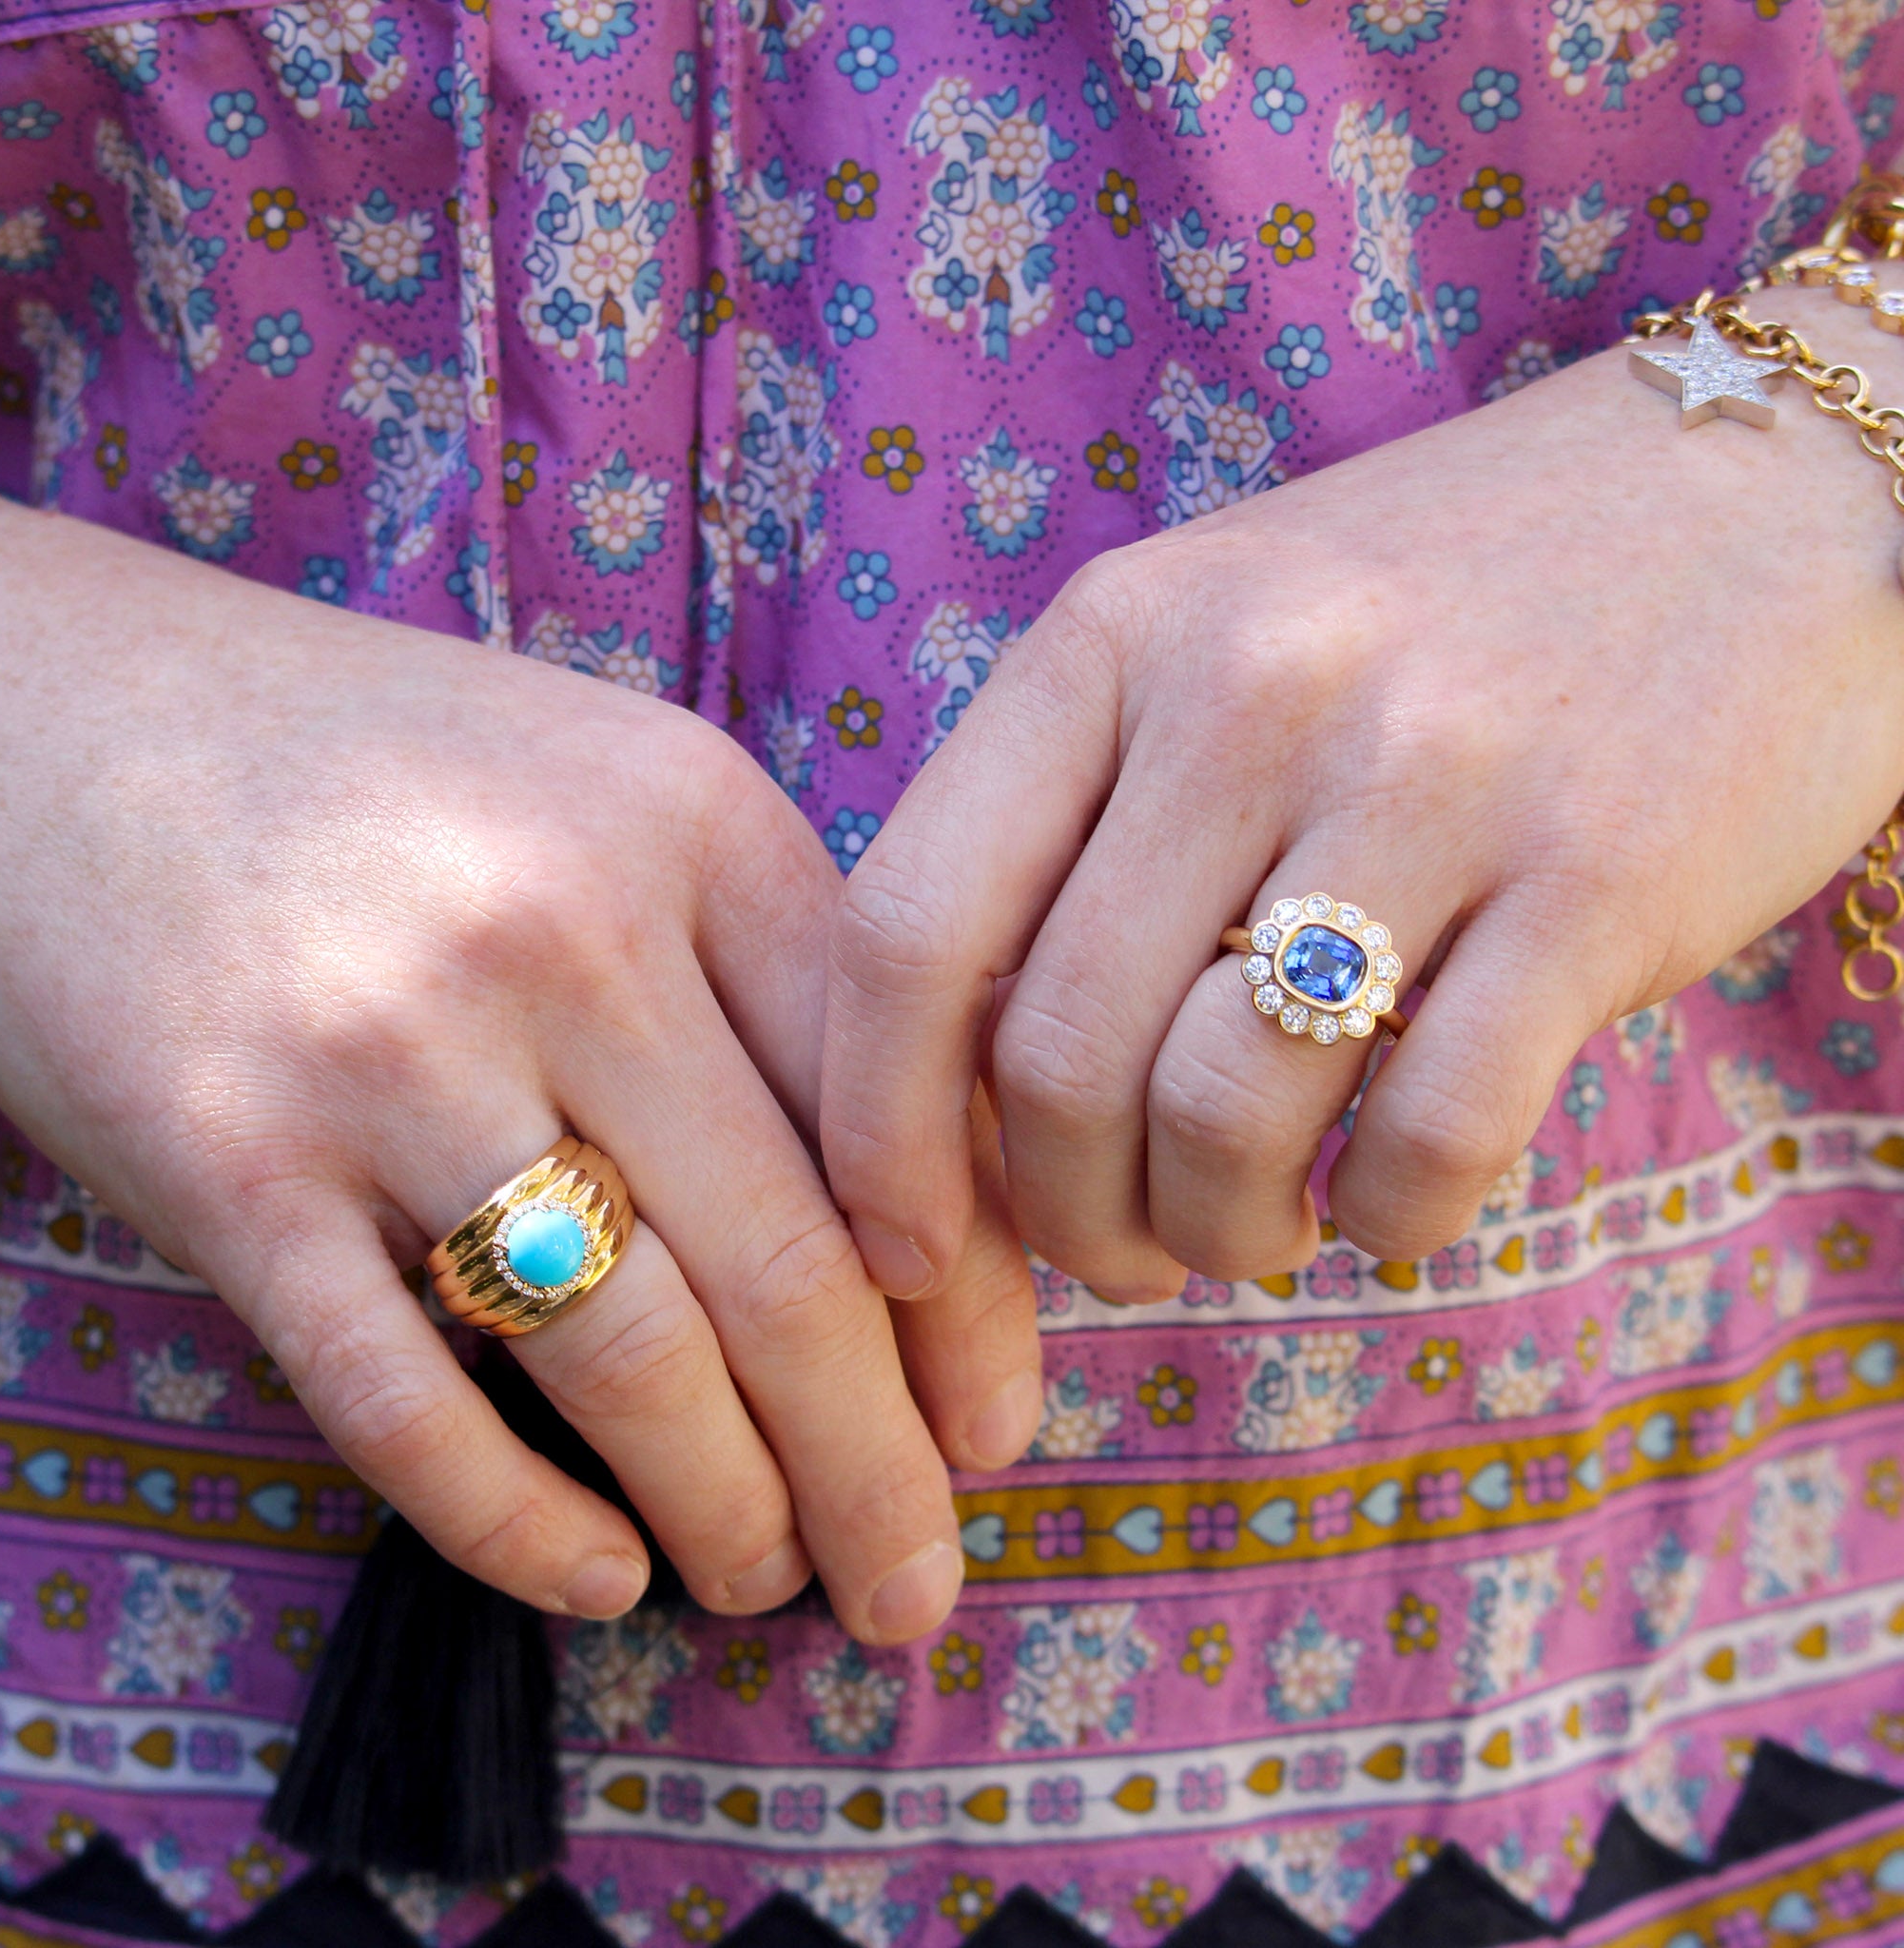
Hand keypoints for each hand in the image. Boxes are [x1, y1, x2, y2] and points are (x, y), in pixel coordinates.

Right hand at [0, 493, 1039, 1641]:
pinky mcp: (229, 1166)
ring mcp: (387, 1052)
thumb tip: (937, 1218)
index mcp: (695, 830)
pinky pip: (406, 1401)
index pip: (900, 1115)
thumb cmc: (389, 778)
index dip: (972, 1308)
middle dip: (881, 1466)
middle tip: (914, 1587)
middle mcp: (561, 933)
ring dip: (730, 1509)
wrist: (71, 723)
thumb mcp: (623, 801)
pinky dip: (518, 1525)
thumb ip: (776, 973)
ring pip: (629, 1354)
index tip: (997, 1431)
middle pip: (790, 1264)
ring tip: (768, 1578)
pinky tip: (598, 1578)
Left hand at [824, 289, 1903, 1296]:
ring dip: (1221, 1235)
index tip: (896, 1244)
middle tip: (1126, 1252)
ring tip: (1255, 1232)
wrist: (1757, 493)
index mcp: (1114, 635)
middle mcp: (1251, 687)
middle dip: (1070, 1219)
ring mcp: (1429, 778)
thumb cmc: (1434, 616)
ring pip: (1225, 1117)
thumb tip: (966, 1095)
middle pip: (1061, 1060)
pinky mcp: (1598, 877)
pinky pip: (1429, 1137)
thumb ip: (1077, 826)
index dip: (872, 1127)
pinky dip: (1390, 1223)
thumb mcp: (1211, 645)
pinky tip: (1391, 1202)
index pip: (909, 925)